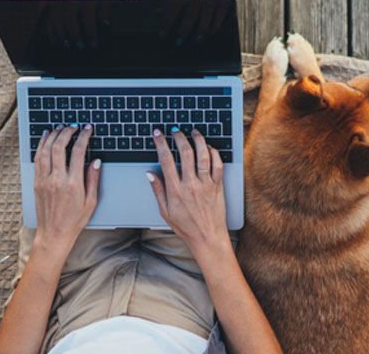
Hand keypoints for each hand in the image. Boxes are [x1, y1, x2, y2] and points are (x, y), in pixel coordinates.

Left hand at [33, 125, 101, 250]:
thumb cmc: (74, 220)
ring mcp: (44, 180)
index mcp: (73, 184)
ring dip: (52, 135)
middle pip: (59, 146)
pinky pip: (37, 159)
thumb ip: (93, 179)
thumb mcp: (91, 201)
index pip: (78, 152)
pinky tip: (45, 138)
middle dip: (66, 131)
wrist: (54, 234)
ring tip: (59, 128)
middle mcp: (57, 180)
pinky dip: (41, 145)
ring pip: (45, 150)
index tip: (87, 129)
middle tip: (73, 126)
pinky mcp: (36, 182)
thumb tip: (96, 161)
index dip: (83, 136)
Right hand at [146, 128, 228, 255]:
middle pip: (186, 153)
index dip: (161, 144)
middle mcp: (191, 185)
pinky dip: (214, 153)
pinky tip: (209, 148)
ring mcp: (206, 184)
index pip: (166, 160)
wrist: (208, 238)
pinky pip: (218, 165)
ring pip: (203, 155)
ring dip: (198, 140)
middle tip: (176, 131)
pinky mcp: (218, 186)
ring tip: (193, 133)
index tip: (158, 134)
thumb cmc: (186, 227)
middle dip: (179, 137)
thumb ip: (158, 191)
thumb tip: (150, 174)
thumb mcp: (165, 211)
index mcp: (176, 191)